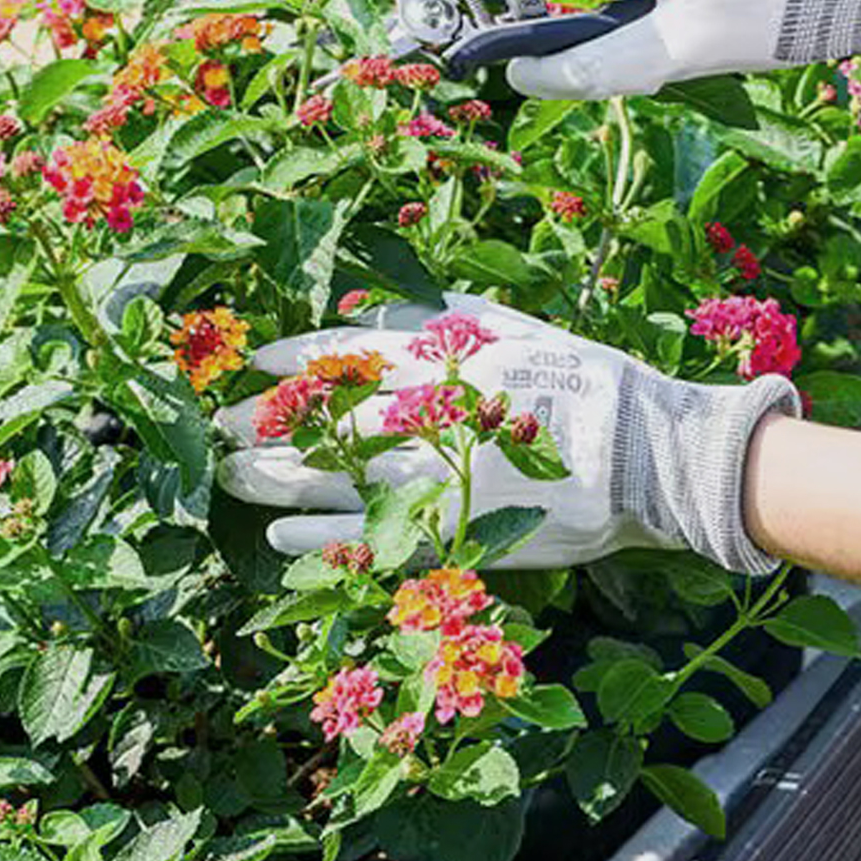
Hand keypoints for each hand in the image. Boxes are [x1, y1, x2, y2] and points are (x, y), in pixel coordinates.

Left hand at [217, 293, 796, 575]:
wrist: (642, 456)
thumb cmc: (581, 384)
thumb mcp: (509, 328)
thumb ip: (440, 320)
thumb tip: (376, 318)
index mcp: (432, 359)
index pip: (331, 355)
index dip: (278, 362)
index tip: (243, 366)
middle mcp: (415, 416)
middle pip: (310, 420)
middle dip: (256, 426)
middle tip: (217, 431)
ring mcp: (423, 480)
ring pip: (318, 480)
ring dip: (265, 481)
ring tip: (230, 481)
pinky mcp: (441, 535)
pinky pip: (357, 542)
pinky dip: (309, 540)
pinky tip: (274, 540)